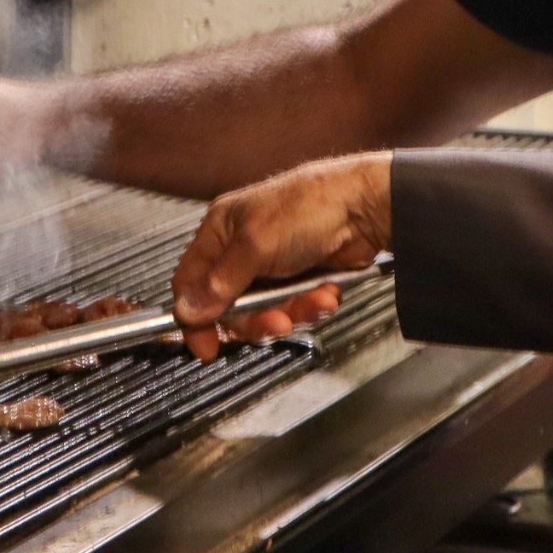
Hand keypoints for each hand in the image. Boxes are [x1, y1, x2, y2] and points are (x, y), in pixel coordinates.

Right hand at [170, 153, 392, 361]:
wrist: (365, 206)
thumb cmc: (309, 207)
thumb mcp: (256, 246)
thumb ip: (220, 284)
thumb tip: (187, 311)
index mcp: (221, 230)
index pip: (191, 282)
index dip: (195, 317)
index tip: (207, 346)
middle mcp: (241, 248)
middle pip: (231, 306)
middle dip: (257, 319)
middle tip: (277, 323)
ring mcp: (271, 264)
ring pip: (266, 311)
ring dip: (291, 311)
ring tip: (313, 300)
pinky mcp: (299, 276)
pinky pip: (294, 307)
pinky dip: (310, 304)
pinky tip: (325, 292)